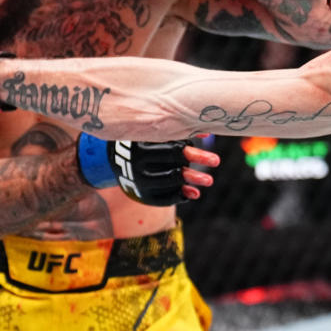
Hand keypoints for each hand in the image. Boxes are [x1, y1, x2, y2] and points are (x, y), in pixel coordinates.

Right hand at [76, 135, 220, 205]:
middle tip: (211, 176)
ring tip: (208, 181)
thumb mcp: (156, 131)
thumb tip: (207, 131)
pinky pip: (163, 199)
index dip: (195, 155)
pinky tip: (193, 193)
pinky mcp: (141, 195)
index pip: (172, 153)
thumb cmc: (142, 138)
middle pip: (172, 172)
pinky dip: (179, 196)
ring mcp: (138, 183)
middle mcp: (137, 167)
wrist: (115, 157)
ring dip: (190, 184)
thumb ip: (179, 131)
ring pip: (169, 186)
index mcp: (141, 148)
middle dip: (194, 175)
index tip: (215, 160)